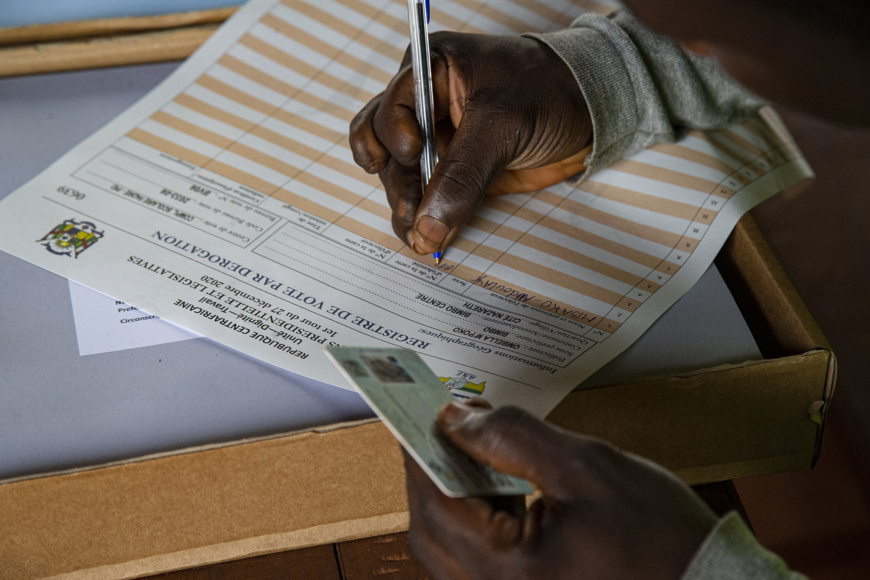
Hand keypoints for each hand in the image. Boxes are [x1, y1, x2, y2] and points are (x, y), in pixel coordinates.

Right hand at [349, 32, 592, 254]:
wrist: (589, 111)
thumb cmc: (550, 91)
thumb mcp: (503, 124)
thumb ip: (462, 175)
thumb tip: (428, 225)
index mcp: (430, 69)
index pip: (389, 106)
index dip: (394, 135)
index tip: (412, 156)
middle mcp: (424, 103)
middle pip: (386, 147)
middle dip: (397, 182)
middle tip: (413, 213)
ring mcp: (436, 138)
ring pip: (398, 176)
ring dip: (405, 206)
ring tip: (419, 234)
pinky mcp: (452, 168)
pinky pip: (424, 195)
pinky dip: (420, 217)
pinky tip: (423, 236)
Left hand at [405, 400, 717, 579]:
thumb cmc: (663, 542)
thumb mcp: (586, 468)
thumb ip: (513, 438)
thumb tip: (459, 418)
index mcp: (505, 573)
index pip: (436, 503)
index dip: (422, 451)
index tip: (418, 413)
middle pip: (434, 529)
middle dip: (434, 471)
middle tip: (447, 425)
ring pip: (453, 544)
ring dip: (456, 491)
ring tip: (475, 446)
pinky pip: (480, 555)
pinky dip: (480, 514)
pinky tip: (497, 482)